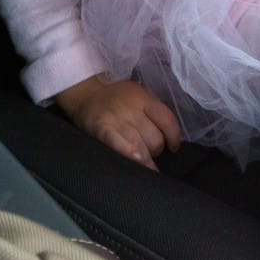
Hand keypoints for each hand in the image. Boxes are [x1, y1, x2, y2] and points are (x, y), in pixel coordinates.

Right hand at [54, 76, 181, 170]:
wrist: (85, 94)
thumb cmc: (116, 97)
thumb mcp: (138, 95)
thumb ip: (152, 111)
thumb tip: (170, 135)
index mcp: (144, 98)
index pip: (167, 120)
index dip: (174, 138)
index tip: (173, 146)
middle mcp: (132, 108)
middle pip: (154, 139)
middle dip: (156, 150)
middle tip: (150, 152)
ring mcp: (116, 119)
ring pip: (140, 148)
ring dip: (146, 161)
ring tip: (146, 166)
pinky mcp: (102, 129)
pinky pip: (119, 146)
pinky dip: (129, 156)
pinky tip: (135, 164)